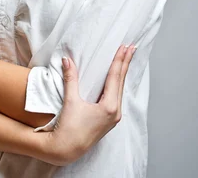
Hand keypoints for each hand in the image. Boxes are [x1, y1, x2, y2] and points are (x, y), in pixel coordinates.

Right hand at [44, 44, 135, 165]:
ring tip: (127, 58)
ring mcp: (113, 117)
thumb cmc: (69, 128)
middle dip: (126, 63)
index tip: (125, 47)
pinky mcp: (109, 119)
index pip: (115, 77)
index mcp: (109, 107)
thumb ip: (71, 79)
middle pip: (121, 81)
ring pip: (120, 89)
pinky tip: (118, 78)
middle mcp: (115, 112)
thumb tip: (67, 60)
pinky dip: (118, 83)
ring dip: (123, 72)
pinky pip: (117, 96)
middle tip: (131, 47)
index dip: (119, 60)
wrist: (66, 150)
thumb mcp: (70, 101)